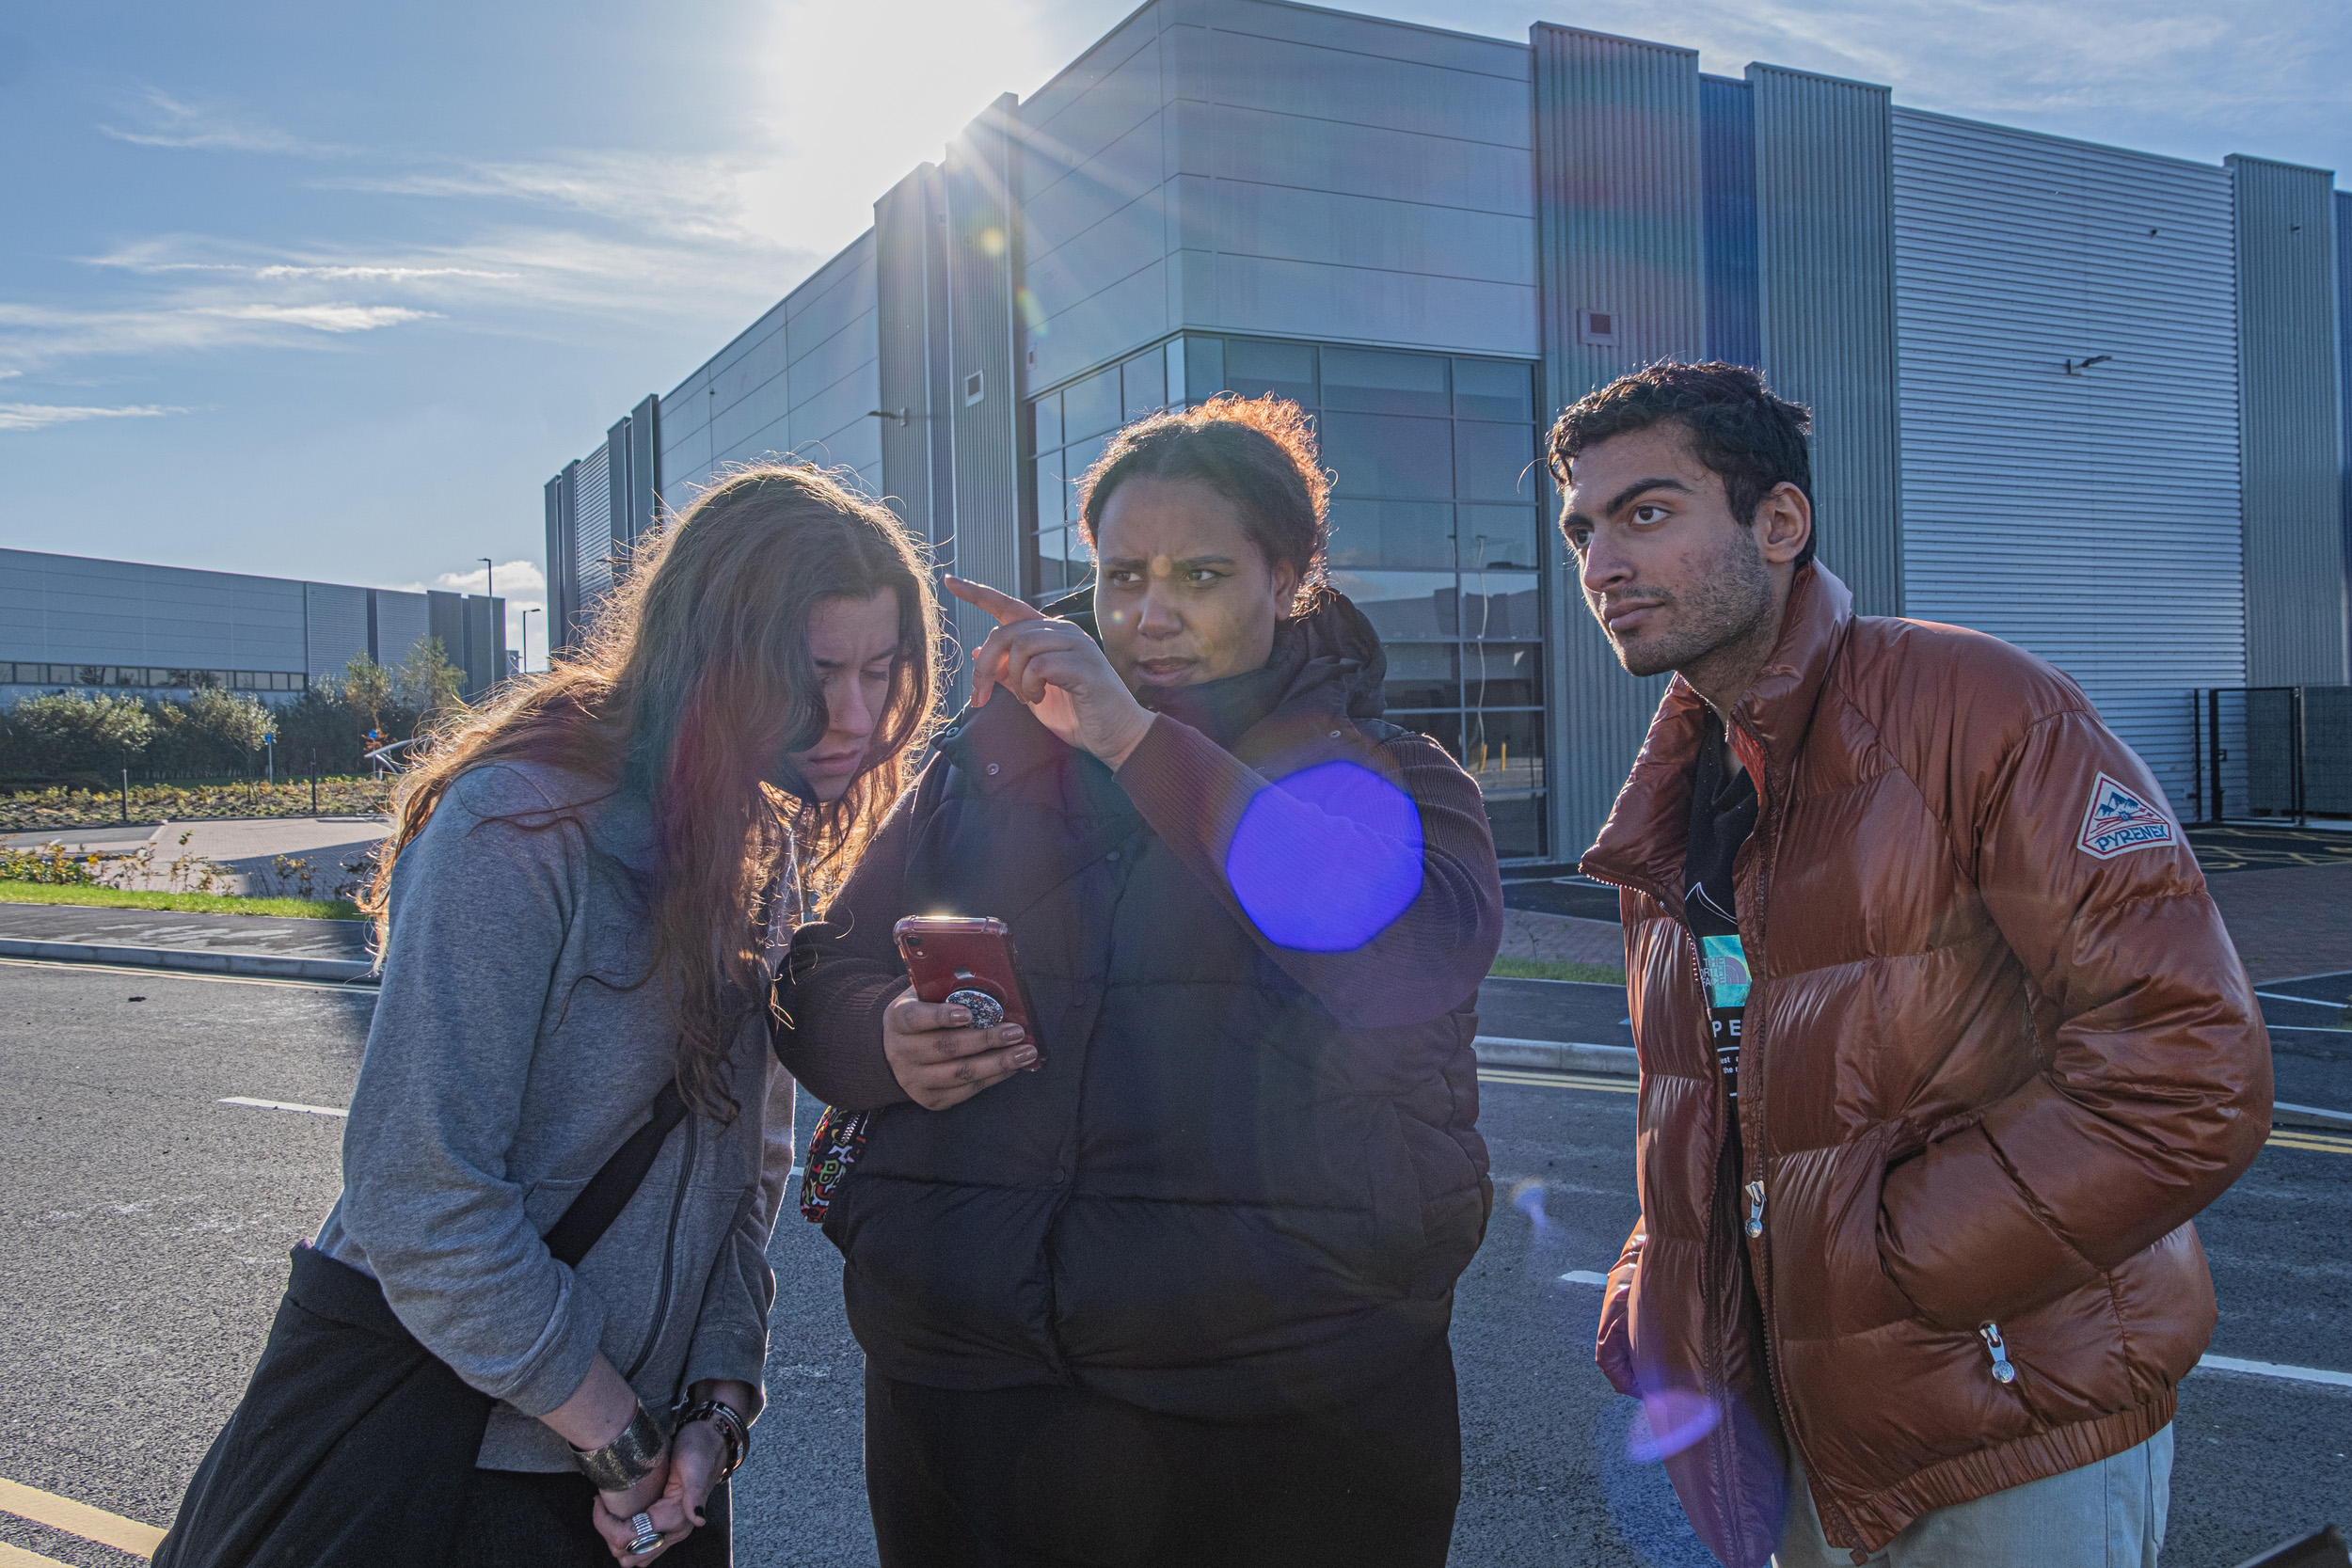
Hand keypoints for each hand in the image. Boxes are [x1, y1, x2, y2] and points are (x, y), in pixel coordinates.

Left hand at [590, 1448, 693, 1565]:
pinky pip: (641, 1550)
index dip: (605, 1524)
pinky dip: (626, 1541)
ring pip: (633, 1557)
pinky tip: (621, 1518)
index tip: (599, 1500)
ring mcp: (670, 1533)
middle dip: (607, 1533)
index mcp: (676, 1518)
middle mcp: (674, 1532)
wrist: (711, 1443)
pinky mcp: (666, 1529)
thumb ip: (695, 1493)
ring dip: (616, 1540)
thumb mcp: (695, 1466)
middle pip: (627, 1554)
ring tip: (610, 1514)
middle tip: (603, 1506)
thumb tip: (698, 1519)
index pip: (629, 1538)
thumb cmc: (699, 1449)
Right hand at [884, 988, 1035, 1109]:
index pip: (915, 1018)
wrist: (896, 1050)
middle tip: (1016, 1032)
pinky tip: (1012, 1067)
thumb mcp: (923, 997)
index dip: (941, 1016)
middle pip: (945, 1048)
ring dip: (997, 1063)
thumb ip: (946, 991)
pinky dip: (993, 1078)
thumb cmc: (922, 1015)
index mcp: (898, 1020)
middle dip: (985, 1040)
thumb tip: (991, 984)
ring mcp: (914, 1079)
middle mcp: (901, 1052)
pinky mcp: (930, 1099)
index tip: (968, 1013)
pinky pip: (966, 1090)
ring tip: (1025, 1053)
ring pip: (959, 1073)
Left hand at [947, 575, 1152, 769]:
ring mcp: (1075, 645)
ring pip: (1021, 646)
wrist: (1115, 737)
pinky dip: (1030, 686)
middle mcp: (1062, 631)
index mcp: (1048, 635)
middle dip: (983, 667)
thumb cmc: (1077, 714)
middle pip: (1005, 633)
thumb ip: (1008, 671)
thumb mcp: (1031, 693)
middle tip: (978, 698)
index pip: (1008, 606)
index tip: (950, 582)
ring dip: (1013, 679)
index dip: (978, 594)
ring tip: (1028, 699)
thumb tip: (979, 649)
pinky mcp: (1083, 664)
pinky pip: (1039, 665)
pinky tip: (1041, 699)